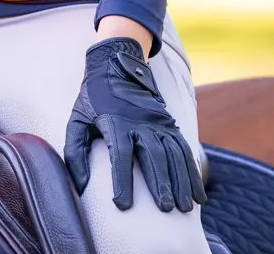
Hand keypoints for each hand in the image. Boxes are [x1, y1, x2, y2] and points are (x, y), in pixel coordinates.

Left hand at [64, 36, 206, 212]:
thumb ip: (75, 153)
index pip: (120, 155)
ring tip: (185, 207)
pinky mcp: (169, 123)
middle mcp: (140, 123)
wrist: (115, 65)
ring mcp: (157, 122)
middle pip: (153, 155)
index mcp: (115, 123)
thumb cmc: (93, 99)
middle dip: (161, 183)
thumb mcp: (76, 120)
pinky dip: (192, 171)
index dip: (121, 180)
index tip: (122, 205)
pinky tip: (198, 193)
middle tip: (166, 208)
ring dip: (181, 180)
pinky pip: (184, 149)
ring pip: (173, 154)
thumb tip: (80, 187)